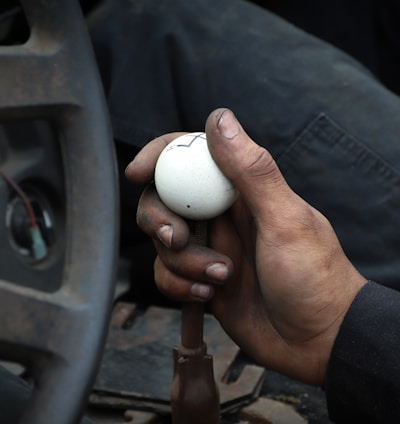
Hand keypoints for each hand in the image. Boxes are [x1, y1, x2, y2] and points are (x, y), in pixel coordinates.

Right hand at [126, 108, 366, 385]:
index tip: (138, 172)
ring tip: (221, 277)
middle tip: (178, 239)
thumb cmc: (313, 277)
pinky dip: (180, 285)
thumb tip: (220, 118)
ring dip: (182, 262)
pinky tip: (210, 293)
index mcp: (241, 191)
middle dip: (161, 219)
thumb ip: (252, 170)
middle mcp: (221, 216)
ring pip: (164, 241)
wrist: (317, 339)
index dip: (160, 156)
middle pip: (165, 199)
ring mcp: (210, 248)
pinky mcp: (201, 278)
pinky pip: (168, 274)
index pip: (191, 157)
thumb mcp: (286, 221)